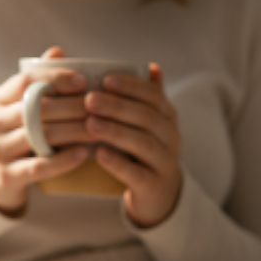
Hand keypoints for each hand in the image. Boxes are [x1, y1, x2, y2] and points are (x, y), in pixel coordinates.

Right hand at [0, 46, 94, 216]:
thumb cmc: (16, 135)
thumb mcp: (19, 108)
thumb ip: (38, 82)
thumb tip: (57, 51)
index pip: (26, 81)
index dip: (56, 78)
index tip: (84, 81)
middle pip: (37, 108)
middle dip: (73, 106)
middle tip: (101, 107)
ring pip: (40, 135)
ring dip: (74, 131)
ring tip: (100, 129)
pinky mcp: (6, 176)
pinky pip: (39, 166)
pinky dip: (64, 160)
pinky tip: (84, 154)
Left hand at [85, 63, 182, 227]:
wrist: (157, 195)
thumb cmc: (142, 151)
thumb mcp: (146, 124)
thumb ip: (144, 98)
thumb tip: (150, 65)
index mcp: (167, 117)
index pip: (153, 96)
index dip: (131, 86)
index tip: (105, 79)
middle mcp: (171, 137)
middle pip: (147, 117)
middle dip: (117, 106)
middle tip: (89, 100)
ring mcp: (164, 162)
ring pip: (143, 143)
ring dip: (115, 132)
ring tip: (90, 124)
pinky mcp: (153, 186)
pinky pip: (137, 173)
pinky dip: (117, 163)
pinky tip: (98, 154)